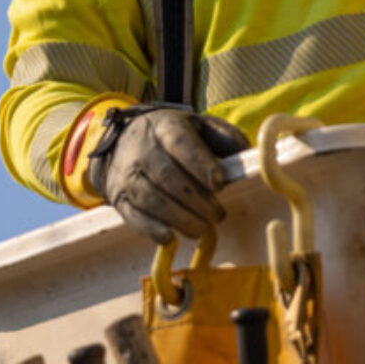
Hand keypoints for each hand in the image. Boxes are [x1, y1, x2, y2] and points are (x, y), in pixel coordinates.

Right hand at [87, 106, 249, 244]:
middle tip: (218, 214)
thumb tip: (245, 154)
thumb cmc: (171, 137)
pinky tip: (171, 237)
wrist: (122, 142)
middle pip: (167, 176)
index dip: (200, 164)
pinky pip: (133, 216)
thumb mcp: (198, 126)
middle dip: (196, 200)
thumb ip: (224, 137)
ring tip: (202, 228)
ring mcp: (128, 174)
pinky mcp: (119, 197)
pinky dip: (152, 229)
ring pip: (151, 199)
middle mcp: (142, 149)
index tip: (219, 183)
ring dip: (179, 218)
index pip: (181, 143)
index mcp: (165, 127)